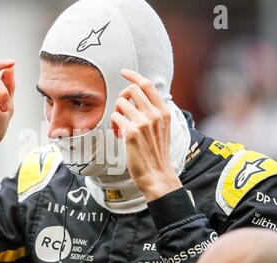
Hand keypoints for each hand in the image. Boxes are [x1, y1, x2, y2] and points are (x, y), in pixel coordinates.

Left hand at [110, 69, 181, 201]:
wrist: (157, 175)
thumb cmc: (156, 154)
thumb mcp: (162, 130)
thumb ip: (153, 114)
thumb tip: (140, 100)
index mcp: (163, 112)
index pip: (148, 85)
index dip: (134, 76)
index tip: (124, 72)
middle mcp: (155, 114)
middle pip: (132, 89)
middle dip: (122, 97)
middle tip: (120, 111)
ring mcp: (144, 122)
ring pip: (121, 102)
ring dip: (116, 113)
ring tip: (118, 127)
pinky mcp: (132, 132)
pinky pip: (115, 117)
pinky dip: (113, 125)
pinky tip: (117, 136)